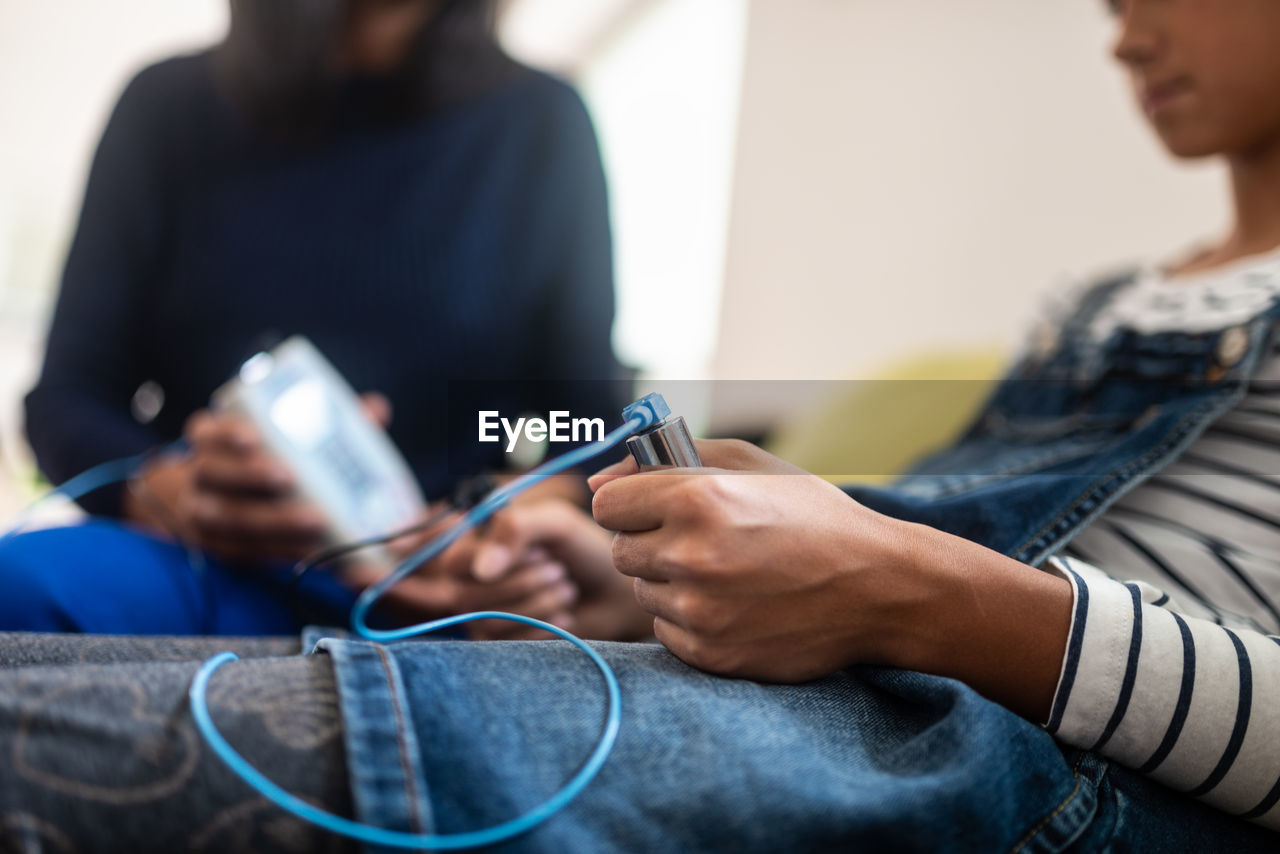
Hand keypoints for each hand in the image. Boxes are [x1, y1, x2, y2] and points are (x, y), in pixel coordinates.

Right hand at [125, 393, 390, 563]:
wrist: (210, 496)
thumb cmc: (261, 456)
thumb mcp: (280, 430)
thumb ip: (326, 419)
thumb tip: (375, 409)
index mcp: (209, 439)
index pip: (205, 431)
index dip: (225, 432)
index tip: (254, 437)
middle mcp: (198, 474)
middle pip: (214, 475)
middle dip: (252, 477)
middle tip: (292, 478)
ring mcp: (200, 513)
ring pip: (226, 518)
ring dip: (271, 521)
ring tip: (313, 521)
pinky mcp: (216, 547)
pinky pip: (242, 551)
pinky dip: (275, 551)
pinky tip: (307, 549)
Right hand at [455, 499, 650, 640]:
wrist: (613, 593)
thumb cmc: (583, 551)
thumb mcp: (555, 524)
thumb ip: (515, 530)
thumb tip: (482, 569)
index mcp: (477, 547)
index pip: (456, 562)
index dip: (498, 561)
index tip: (540, 551)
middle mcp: (472, 582)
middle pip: (468, 596)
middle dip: (524, 584)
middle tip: (560, 571)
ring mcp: (483, 616)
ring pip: (488, 622)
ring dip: (537, 605)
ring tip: (567, 590)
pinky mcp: (501, 645)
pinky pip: (505, 645)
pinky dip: (541, 628)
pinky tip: (565, 616)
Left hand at [589, 439, 929, 681]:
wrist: (878, 586)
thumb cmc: (812, 515)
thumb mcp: (749, 465)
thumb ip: (667, 460)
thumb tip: (600, 481)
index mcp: (697, 498)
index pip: (608, 503)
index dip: (631, 503)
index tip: (655, 507)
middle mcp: (691, 555)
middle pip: (621, 550)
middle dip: (650, 542)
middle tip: (701, 540)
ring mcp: (700, 610)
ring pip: (643, 593)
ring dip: (671, 582)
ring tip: (727, 572)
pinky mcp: (711, 652)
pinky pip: (666, 631)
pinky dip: (690, 619)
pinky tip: (735, 604)